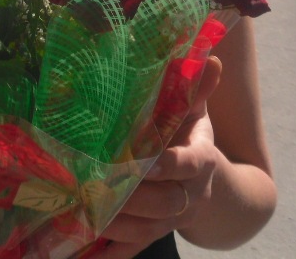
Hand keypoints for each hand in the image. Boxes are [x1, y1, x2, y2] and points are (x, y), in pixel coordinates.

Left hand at [95, 58, 223, 258]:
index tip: (144, 162)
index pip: (189, 164)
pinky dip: (111, 253)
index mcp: (202, 161)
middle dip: (133, 197)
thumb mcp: (195, 112)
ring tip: (84, 211)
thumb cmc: (190, 137)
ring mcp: (173, 220)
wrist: (206, 185)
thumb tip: (210, 57)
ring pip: (147, 229)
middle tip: (99, 185)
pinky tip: (85, 253)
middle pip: (165, 202)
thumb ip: (198, 88)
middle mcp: (190, 196)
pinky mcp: (155, 235)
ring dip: (116, 223)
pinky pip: (134, 249)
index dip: (169, 165)